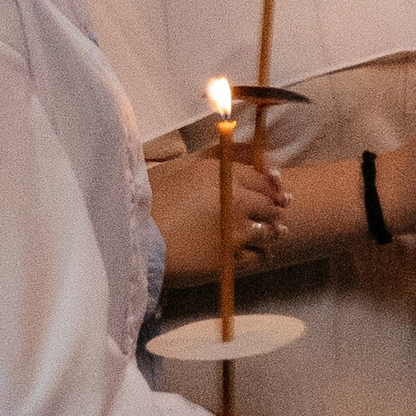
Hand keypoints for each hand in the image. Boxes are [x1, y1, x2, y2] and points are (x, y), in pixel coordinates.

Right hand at [148, 147, 285, 286]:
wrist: (135, 240)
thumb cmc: (147, 203)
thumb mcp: (176, 170)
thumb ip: (207, 163)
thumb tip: (227, 157)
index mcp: (221, 175)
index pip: (262, 178)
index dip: (273, 185)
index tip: (279, 189)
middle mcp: (236, 200)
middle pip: (271, 205)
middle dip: (275, 208)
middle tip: (280, 211)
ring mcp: (237, 231)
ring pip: (270, 232)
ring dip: (273, 232)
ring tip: (276, 233)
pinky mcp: (232, 259)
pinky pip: (260, 257)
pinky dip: (263, 255)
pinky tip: (261, 254)